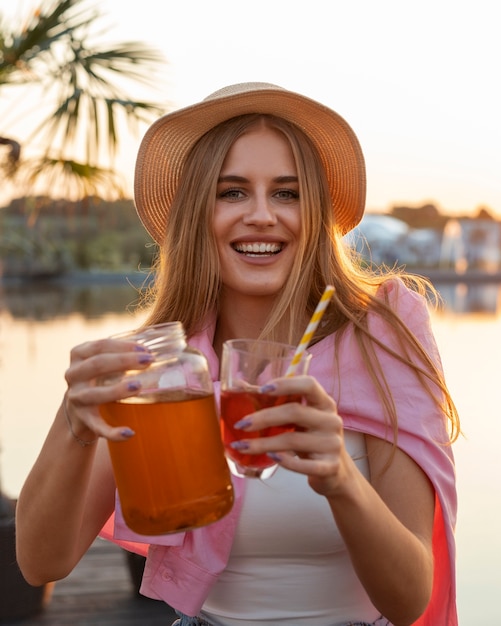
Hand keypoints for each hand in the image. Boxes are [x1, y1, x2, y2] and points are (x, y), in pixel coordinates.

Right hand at [63, 338, 152, 441]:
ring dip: (116, 390)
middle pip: (97, 364)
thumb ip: (122, 353)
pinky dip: (113, 432)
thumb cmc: (100, 378)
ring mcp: (76, 398)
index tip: (144, 349)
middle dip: (123, 361)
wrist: (78, 410)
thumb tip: (155, 348)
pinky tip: (130, 432)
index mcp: (79, 355)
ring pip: (94, 394)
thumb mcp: (104, 362)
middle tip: (148, 361)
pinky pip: (98, 427)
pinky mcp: (84, 420)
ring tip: (138, 386)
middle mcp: (73, 375)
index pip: (99, 346)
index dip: (122, 346)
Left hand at [232, 375, 352, 496]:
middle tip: (241, 424)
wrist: (336, 472)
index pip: (309, 384)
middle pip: (295, 412)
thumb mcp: (300, 418)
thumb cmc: (311, 438)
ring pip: (293, 440)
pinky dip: (285, 462)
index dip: (286, 384)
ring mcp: (333, 444)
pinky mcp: (330, 466)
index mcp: (324, 403)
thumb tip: (239, 385)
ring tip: (242, 446)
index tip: (262, 390)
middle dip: (264, 417)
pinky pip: (304, 465)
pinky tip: (270, 457)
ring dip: (264, 443)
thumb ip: (277, 403)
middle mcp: (331, 420)